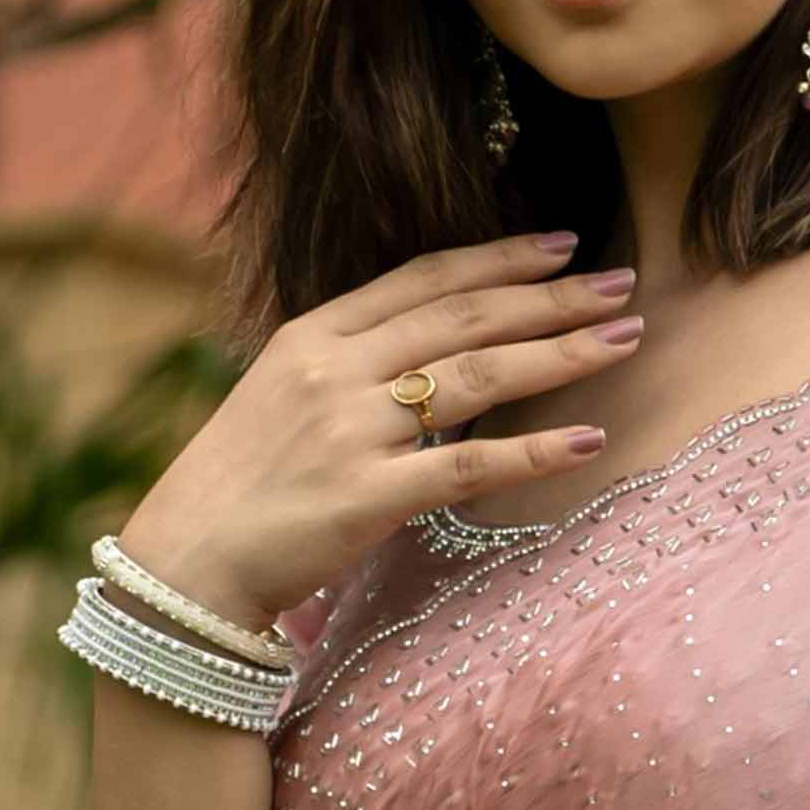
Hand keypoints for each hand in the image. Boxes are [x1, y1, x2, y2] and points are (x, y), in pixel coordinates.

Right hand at [120, 240, 642, 630]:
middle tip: (620, 281)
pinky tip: (588, 439)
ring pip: (475, 376)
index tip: (560, 246)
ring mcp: (351, 431)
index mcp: (312, 336)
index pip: (422, 280)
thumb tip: (425, 359)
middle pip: (463, 316)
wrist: (186, 563)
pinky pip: (468, 467)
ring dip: (559, 353)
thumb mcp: (282, 399)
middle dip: (550, 296)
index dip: (497, 258)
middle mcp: (335, 370)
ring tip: (624, 338)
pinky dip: (533, 452)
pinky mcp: (367, 497)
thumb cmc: (238, 489)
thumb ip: (349, 370)